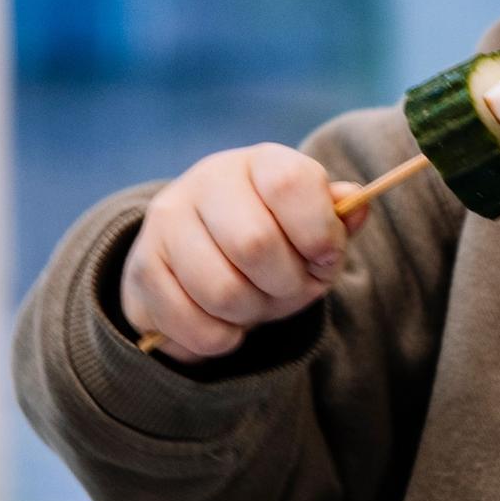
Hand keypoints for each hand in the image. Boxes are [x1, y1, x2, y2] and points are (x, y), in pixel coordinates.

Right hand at [117, 144, 360, 360]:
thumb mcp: (310, 226)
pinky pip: (194, 324)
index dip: (319, 233)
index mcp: (260, 162)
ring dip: (252, 313)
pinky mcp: (143, 269)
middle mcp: (207, 182)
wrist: (197, 258)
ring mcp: (167, 223)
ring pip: (222, 291)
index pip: (291, 183)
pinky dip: (222, 338)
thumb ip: (335, 218)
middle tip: (290, 289)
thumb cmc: (272, 240)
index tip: (325, 257)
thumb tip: (356, 202)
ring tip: (255, 304)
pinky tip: (226, 321)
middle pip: (255, 245)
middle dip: (286, 285)